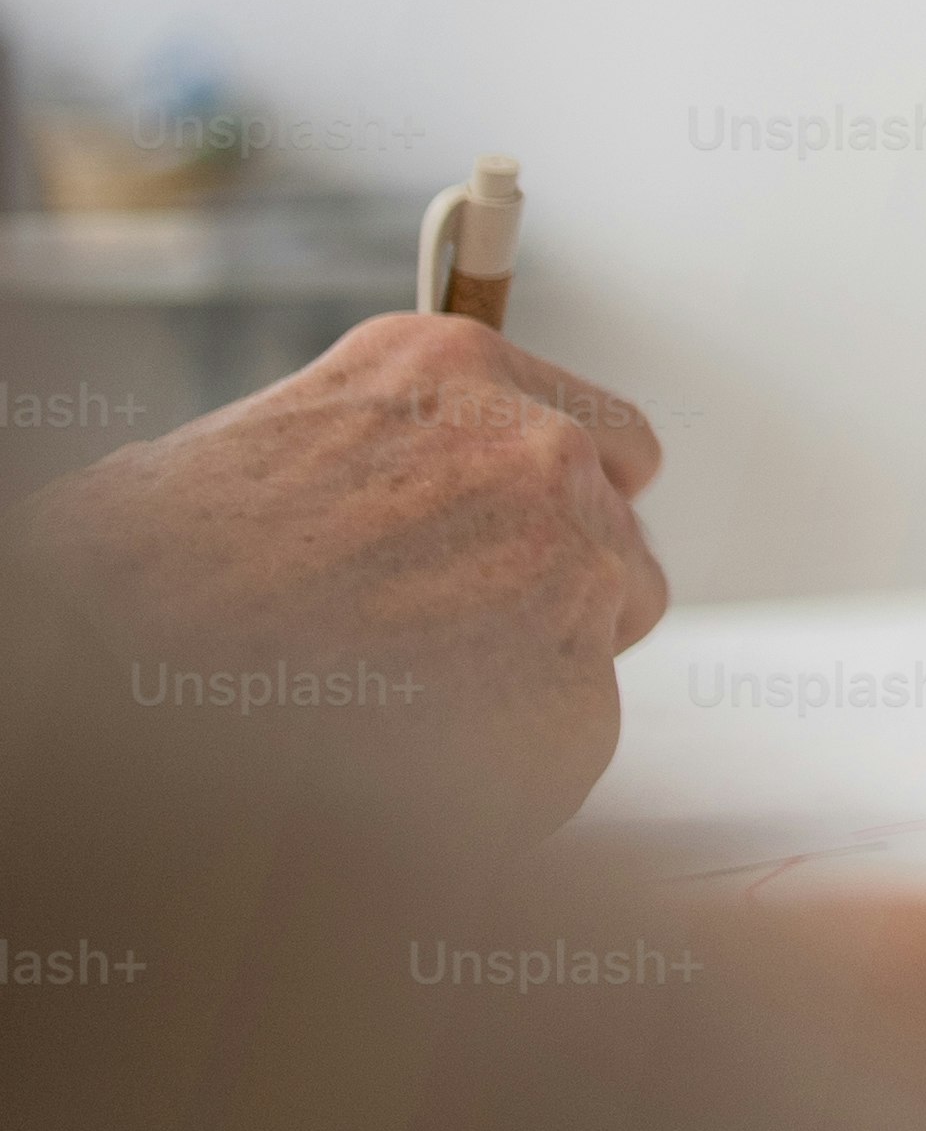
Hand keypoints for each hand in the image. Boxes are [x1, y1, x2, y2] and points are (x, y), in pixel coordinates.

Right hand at [23, 307, 664, 851]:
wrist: (106, 662)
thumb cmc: (149, 564)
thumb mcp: (268, 431)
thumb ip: (387, 444)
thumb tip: (426, 485)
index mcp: (455, 367)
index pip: (599, 432)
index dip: (560, 497)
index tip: (522, 535)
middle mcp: (537, 447)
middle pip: (615, 528)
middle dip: (553, 580)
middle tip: (450, 635)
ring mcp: (566, 562)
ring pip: (606, 625)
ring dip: (536, 662)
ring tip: (407, 698)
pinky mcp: (569, 689)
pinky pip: (574, 732)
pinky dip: (511, 759)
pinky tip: (411, 762)